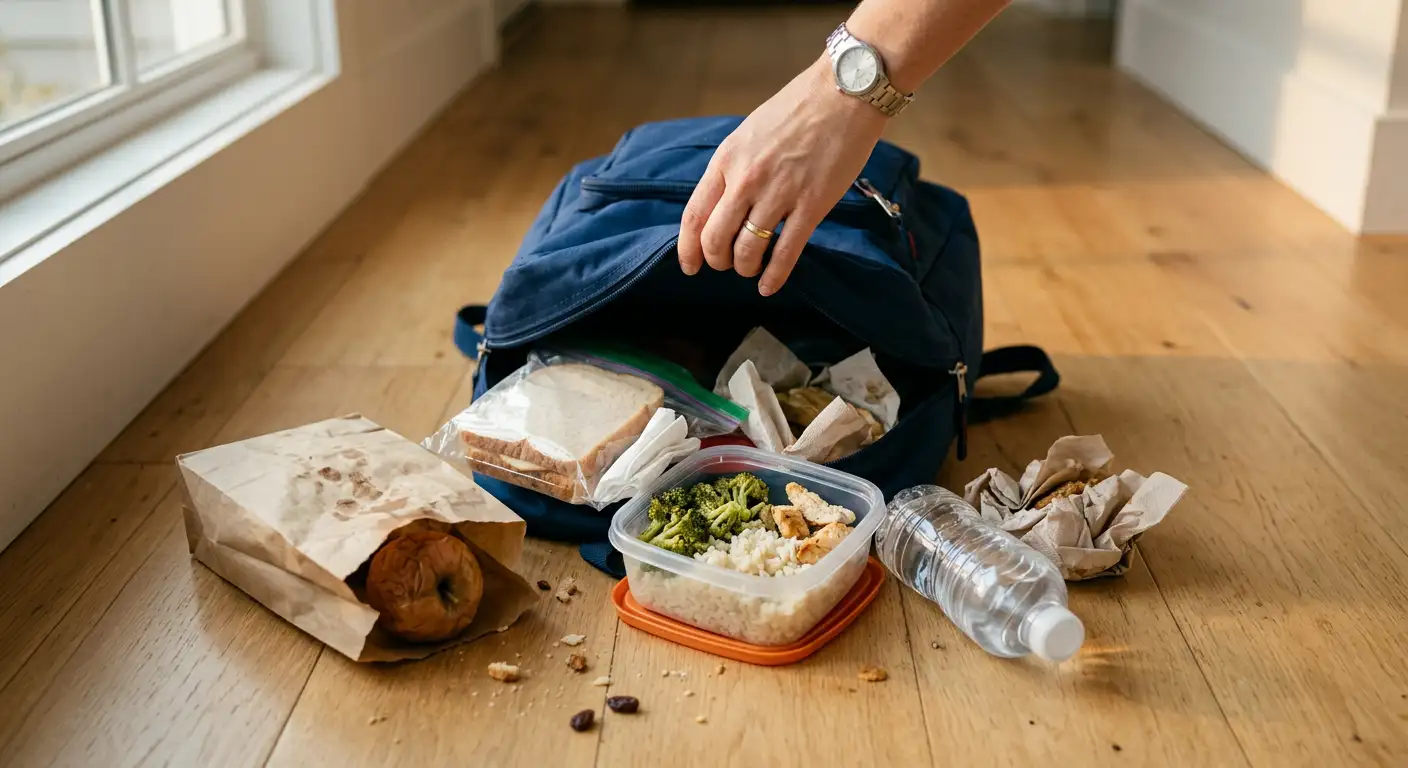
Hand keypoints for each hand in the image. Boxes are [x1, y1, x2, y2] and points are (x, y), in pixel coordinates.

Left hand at [678, 57, 887, 295]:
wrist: (844, 92)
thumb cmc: (798, 108)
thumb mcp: (749, 132)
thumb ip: (733, 167)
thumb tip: (723, 203)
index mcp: (727, 160)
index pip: (694, 215)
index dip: (688, 248)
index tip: (689, 265)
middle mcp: (746, 179)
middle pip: (715, 240)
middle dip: (717, 262)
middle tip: (726, 266)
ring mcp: (778, 194)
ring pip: (747, 251)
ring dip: (746, 268)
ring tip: (752, 269)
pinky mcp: (811, 206)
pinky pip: (785, 253)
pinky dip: (774, 276)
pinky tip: (769, 287)